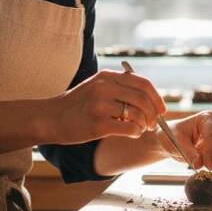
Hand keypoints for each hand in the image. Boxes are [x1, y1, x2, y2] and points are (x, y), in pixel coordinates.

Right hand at [46, 69, 166, 144]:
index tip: (161, 109)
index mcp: (107, 76)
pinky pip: (129, 128)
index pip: (143, 83)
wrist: (50, 118)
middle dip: (154, 113)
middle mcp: (104, 87)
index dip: (157, 97)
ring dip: (144, 125)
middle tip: (153, 124)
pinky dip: (136, 132)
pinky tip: (132, 134)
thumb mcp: (96, 86)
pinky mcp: (98, 124)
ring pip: (138, 114)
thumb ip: (119, 87)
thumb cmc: (77, 105)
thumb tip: (149, 97)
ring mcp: (100, 105)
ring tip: (140, 129)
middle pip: (144, 99)